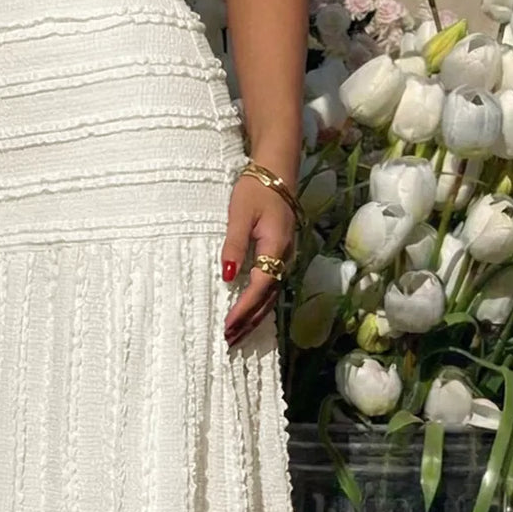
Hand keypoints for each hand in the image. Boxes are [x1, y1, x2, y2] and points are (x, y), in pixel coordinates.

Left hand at [220, 173, 296, 348]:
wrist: (277, 170)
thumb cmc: (256, 189)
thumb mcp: (239, 215)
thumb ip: (234, 246)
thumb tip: (229, 277)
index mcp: (276, 247)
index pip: (260, 287)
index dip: (243, 309)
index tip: (227, 326)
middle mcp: (284, 257)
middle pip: (267, 299)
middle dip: (249, 322)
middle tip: (229, 342)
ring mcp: (284, 257)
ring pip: (270, 296)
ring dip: (254, 318)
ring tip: (236, 336)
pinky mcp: (280, 255)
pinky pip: (270, 287)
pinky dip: (258, 305)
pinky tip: (248, 315)